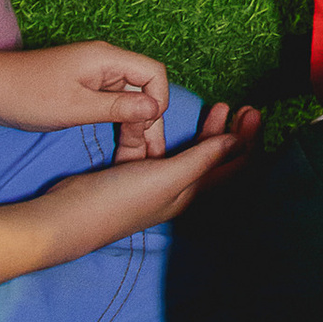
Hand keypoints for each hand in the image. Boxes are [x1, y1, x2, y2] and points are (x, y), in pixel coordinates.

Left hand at [0, 40, 169, 143]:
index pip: (154, 74)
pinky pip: (113, 102)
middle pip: (145, 88)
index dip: (159, 102)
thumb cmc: (27, 96)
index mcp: (107, 59)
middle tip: (148, 157)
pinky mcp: (85, 85)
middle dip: (148, 121)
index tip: (148, 131)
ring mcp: (95, 73)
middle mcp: (106, 62)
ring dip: (134, 125)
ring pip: (130, 99)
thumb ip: (118, 107)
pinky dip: (118, 122)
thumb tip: (156, 109)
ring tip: (134, 157)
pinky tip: (119, 144)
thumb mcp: (75, 108)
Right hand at [31, 103, 260, 247]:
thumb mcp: (169, 176)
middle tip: (243, 107)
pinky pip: (157, 146)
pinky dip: (166, 130)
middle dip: (232, 133)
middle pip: (215, 158)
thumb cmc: (121, 200)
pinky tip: (167, 116)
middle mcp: (179, 188)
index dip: (249, 142)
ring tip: (218, 106)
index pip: (234, 168)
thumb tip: (237, 141)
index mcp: (192, 193)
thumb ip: (204, 159)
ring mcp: (155, 180)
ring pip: (189, 151)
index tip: (253, 112)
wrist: (68, 215)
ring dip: (206, 130)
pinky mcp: (133, 170)